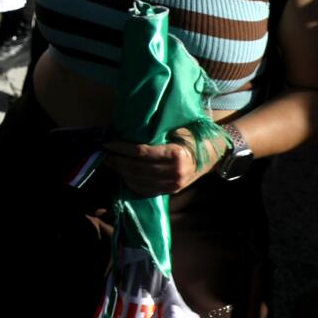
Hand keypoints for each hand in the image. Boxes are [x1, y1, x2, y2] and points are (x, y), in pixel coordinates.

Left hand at [104, 127, 218, 195]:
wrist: (213, 154)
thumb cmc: (192, 136)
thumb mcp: (176, 128)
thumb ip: (156, 130)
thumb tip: (127, 125)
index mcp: (176, 154)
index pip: (141, 152)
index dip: (121, 148)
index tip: (107, 143)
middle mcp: (175, 172)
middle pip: (137, 168)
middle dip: (117, 161)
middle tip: (103, 154)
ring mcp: (174, 185)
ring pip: (140, 181)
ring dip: (121, 173)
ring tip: (110, 163)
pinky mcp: (172, 191)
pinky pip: (147, 191)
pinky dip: (132, 184)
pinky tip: (123, 175)